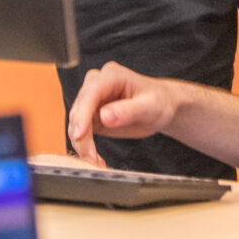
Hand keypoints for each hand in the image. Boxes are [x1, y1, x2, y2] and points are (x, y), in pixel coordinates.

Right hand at [68, 62, 185, 165]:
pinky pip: (80, 132)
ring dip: (82, 145)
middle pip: (79, 110)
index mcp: (112, 76)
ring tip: (96, 162)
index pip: (91, 93)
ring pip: (75, 123)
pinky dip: (85, 147)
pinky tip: (96, 159)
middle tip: (92, 159)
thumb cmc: (160, 101)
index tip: (79, 135)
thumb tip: (104, 116)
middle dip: (82, 136)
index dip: (83, 114)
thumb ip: (128, 110)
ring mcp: (92, 100)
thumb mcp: (150, 106)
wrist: (163, 107)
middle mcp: (97, 85)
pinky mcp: (91, 115)